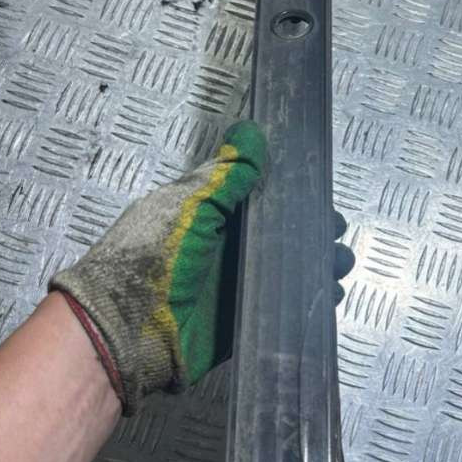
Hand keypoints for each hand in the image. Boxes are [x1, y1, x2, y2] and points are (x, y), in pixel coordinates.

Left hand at [50, 121, 353, 413]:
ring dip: (315, 267)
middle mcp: (223, 248)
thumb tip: (254, 130)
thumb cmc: (151, 259)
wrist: (123, 331)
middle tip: (335, 236)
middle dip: (312, 233)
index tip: (322, 196)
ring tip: (338, 266)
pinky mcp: (241, 323)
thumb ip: (225, 177)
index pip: (259, 199)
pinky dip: (304, 301)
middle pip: (279, 235)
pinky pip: (280, 308)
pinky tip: (326, 295)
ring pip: (285, 272)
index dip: (292, 196)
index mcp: (207, 215)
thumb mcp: (187, 207)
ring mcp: (233, 288)